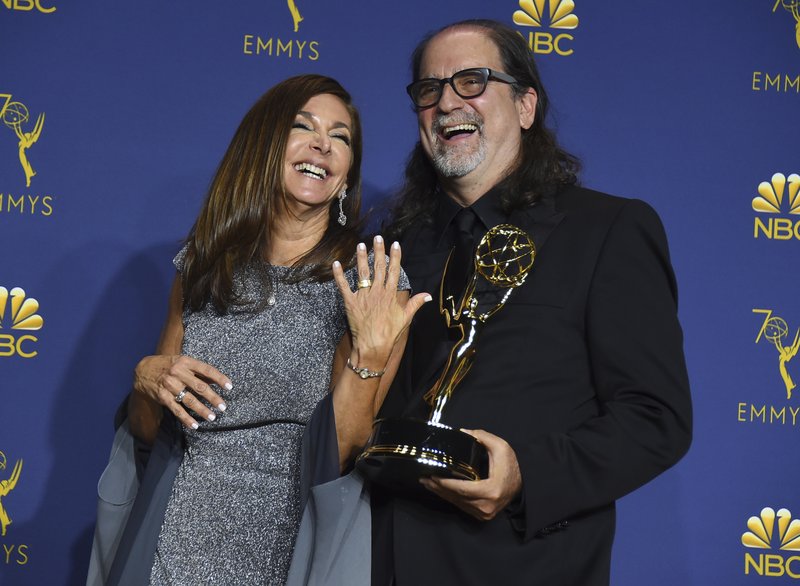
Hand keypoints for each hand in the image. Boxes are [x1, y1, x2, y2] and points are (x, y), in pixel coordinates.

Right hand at [134, 355, 230, 429]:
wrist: (143, 369)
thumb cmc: (168, 365)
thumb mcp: (183, 362)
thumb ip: (198, 371)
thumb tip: (216, 380)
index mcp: (186, 362)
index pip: (206, 370)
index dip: (219, 378)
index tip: (230, 386)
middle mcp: (178, 373)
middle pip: (200, 387)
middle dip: (213, 398)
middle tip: (223, 406)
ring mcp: (170, 385)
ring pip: (189, 400)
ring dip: (202, 410)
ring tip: (212, 417)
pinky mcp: (163, 397)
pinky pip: (176, 410)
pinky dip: (186, 419)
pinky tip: (194, 425)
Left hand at [332, 235, 430, 367]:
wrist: (373, 345)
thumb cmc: (390, 333)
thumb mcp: (406, 318)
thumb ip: (415, 303)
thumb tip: (428, 295)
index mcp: (390, 294)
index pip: (394, 271)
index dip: (395, 256)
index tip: (395, 244)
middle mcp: (377, 291)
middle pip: (378, 267)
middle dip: (378, 251)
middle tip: (378, 238)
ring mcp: (363, 296)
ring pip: (362, 272)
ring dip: (361, 257)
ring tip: (360, 244)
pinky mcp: (350, 302)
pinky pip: (343, 286)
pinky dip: (339, 275)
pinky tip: (336, 263)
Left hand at [420, 428, 521, 520]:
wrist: (524, 484)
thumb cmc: (512, 466)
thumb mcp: (500, 447)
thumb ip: (481, 437)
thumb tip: (461, 432)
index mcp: (490, 491)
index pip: (461, 489)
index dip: (444, 483)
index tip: (431, 475)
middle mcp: (486, 506)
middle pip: (456, 498)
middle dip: (438, 488)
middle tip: (423, 478)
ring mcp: (483, 513)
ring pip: (457, 503)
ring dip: (441, 493)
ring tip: (427, 483)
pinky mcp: (481, 515)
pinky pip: (461, 506)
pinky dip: (450, 497)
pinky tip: (440, 490)